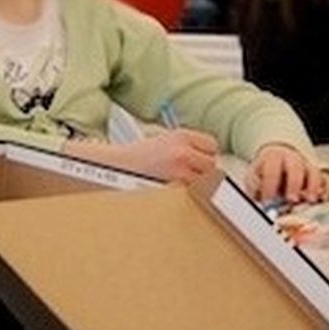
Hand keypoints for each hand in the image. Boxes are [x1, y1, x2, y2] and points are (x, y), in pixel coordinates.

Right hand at [69, 130, 217, 182]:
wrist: (116, 166)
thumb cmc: (138, 156)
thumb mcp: (164, 140)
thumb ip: (187, 146)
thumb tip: (210, 159)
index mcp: (181, 135)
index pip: (212, 145)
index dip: (205, 154)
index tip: (197, 160)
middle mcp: (182, 150)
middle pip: (211, 164)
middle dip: (202, 170)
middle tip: (186, 174)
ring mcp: (179, 169)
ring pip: (203, 181)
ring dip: (195, 184)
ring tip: (177, 182)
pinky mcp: (173, 187)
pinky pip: (191, 193)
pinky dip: (185, 194)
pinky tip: (172, 190)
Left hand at [245, 144, 328, 202]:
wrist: (278, 161)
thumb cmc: (266, 172)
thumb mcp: (255, 177)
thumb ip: (256, 187)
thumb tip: (260, 199)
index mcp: (274, 158)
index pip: (272, 168)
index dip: (269, 184)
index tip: (267, 199)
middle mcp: (292, 160)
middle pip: (296, 167)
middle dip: (294, 184)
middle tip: (291, 199)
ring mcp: (307, 167)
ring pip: (315, 172)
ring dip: (313, 187)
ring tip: (310, 200)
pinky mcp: (318, 176)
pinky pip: (328, 179)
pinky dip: (327, 189)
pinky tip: (323, 199)